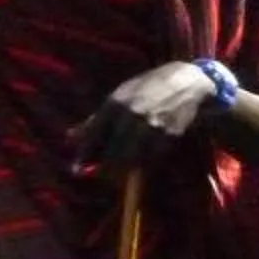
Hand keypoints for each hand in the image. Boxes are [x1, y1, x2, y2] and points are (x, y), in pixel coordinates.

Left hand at [70, 61, 219, 169]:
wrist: (188, 83)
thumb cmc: (147, 88)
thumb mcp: (118, 96)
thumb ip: (95, 119)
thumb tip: (70, 137)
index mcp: (115, 104)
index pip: (94, 134)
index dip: (84, 154)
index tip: (75, 169)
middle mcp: (132, 116)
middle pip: (113, 151)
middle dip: (104, 168)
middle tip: (98, 176)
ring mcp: (152, 127)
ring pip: (132, 159)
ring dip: (121, 171)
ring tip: (115, 175)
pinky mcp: (169, 136)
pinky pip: (151, 158)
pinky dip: (141, 165)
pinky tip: (136, 166)